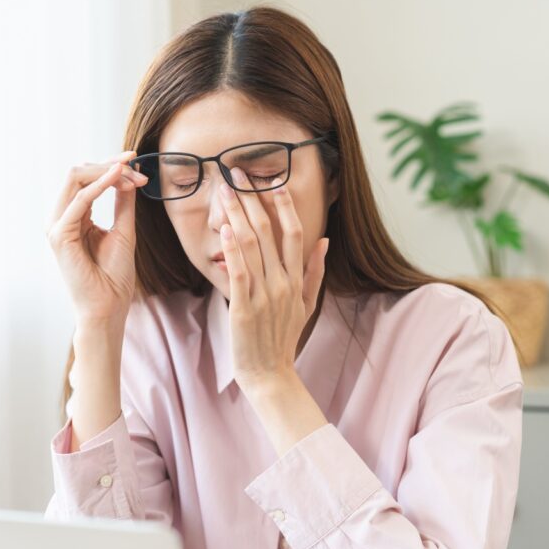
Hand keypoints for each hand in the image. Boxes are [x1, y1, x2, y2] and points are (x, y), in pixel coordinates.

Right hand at [47, 151, 148, 324]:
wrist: (108, 306)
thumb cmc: (113, 276)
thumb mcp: (123, 229)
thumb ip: (122, 202)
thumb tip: (127, 176)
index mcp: (73, 216)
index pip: (85, 178)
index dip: (110, 165)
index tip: (137, 161)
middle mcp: (60, 218)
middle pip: (78, 173)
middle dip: (110, 166)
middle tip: (138, 171)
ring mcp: (57, 226)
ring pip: (75, 178)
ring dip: (107, 172)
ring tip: (132, 175)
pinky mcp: (60, 236)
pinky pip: (78, 200)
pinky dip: (99, 185)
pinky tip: (118, 178)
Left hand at [217, 167, 328, 391]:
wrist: (271, 375)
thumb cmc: (284, 340)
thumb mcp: (307, 305)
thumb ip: (315, 272)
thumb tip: (324, 241)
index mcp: (297, 279)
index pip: (293, 232)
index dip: (281, 204)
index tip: (269, 181)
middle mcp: (283, 282)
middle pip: (268, 231)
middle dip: (250, 199)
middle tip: (235, 173)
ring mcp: (265, 295)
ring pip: (252, 245)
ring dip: (236, 214)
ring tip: (223, 191)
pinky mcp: (244, 308)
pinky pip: (239, 272)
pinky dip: (232, 248)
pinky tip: (225, 229)